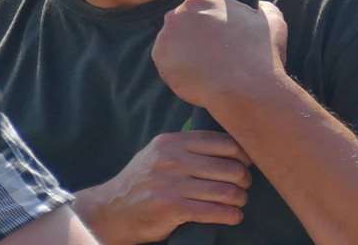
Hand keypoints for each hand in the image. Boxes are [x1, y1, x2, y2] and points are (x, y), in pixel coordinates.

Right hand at [72, 131, 253, 243]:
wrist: (109, 210)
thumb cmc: (141, 181)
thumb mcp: (159, 153)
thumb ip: (187, 146)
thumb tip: (229, 145)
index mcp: (173, 141)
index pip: (221, 142)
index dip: (241, 154)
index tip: (247, 164)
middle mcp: (173, 159)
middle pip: (228, 166)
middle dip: (243, 179)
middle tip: (245, 187)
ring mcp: (171, 183)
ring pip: (224, 190)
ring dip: (239, 199)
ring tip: (240, 202)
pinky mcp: (171, 207)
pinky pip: (212, 210)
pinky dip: (229, 215)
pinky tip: (234, 217)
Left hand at [152, 0, 289, 113]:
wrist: (246, 89)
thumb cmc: (261, 53)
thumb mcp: (271, 18)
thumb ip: (259, 6)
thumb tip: (256, 7)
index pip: (202, 3)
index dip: (212, 19)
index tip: (219, 34)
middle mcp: (180, 12)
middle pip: (184, 20)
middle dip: (195, 33)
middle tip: (212, 52)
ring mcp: (167, 35)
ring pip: (173, 41)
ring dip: (184, 51)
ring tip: (205, 68)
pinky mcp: (160, 59)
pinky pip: (166, 62)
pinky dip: (177, 70)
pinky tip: (197, 77)